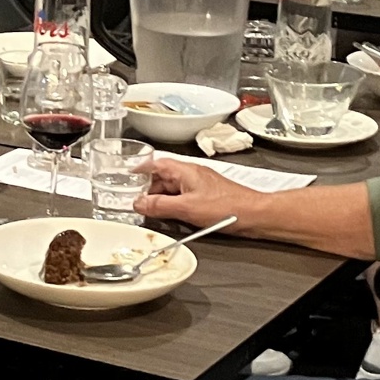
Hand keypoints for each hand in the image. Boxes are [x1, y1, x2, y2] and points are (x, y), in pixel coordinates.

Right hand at [134, 156, 260, 232]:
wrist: (253, 215)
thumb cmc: (227, 207)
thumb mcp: (186, 208)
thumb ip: (159, 205)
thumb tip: (139, 203)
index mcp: (186, 170)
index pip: (156, 164)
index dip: (140, 169)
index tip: (126, 176)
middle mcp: (192, 174)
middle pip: (162, 177)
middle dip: (148, 188)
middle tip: (135, 201)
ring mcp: (200, 185)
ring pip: (172, 189)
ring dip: (160, 198)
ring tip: (150, 211)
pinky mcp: (206, 197)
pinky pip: (183, 197)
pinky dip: (172, 205)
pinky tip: (170, 216)